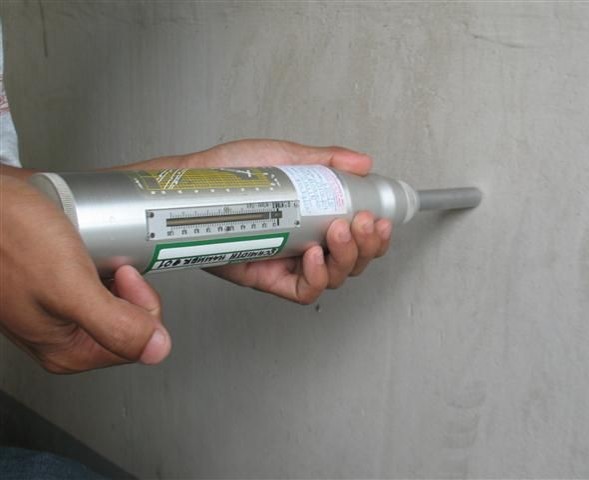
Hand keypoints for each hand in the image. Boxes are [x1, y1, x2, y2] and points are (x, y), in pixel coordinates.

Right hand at [0, 174, 170, 372]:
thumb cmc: (6, 237)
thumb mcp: (69, 287)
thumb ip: (116, 324)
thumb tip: (157, 350)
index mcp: (69, 350)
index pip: (139, 338)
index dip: (142, 301)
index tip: (125, 273)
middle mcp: (63, 335)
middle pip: (130, 317)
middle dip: (130, 283)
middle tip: (107, 258)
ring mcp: (58, 309)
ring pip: (115, 295)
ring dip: (117, 267)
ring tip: (96, 249)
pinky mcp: (53, 285)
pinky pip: (95, 276)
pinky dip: (102, 258)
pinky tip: (88, 244)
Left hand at [181, 140, 392, 303]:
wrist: (195, 186)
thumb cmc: (232, 172)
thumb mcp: (285, 156)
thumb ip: (324, 160)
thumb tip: (361, 162)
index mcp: (316, 218)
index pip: (358, 234)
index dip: (376, 234)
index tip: (380, 217)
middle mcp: (306, 242)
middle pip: (353, 260)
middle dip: (367, 245)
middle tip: (363, 224)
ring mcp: (289, 261)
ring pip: (334, 276)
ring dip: (347, 258)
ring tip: (339, 232)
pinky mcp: (267, 278)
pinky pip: (302, 290)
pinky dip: (317, 279)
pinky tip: (316, 257)